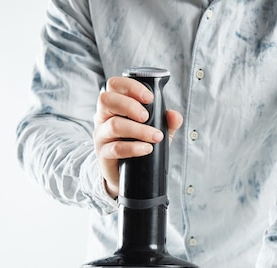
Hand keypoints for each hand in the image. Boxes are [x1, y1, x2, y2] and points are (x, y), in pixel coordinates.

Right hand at [92, 76, 182, 197]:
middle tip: (147, 117)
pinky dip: (134, 147)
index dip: (130, 86)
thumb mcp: (156, 130)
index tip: (150, 97)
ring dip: (139, 130)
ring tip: (156, 136)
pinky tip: (147, 148)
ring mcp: (101, 135)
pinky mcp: (103, 154)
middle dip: (130, 105)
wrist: (129, 174)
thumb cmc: (139, 144)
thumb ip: (167, 122)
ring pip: (114, 125)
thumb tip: (174, 115)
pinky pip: (116, 148)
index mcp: (114, 105)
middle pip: (106, 100)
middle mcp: (103, 117)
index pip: (114, 85)